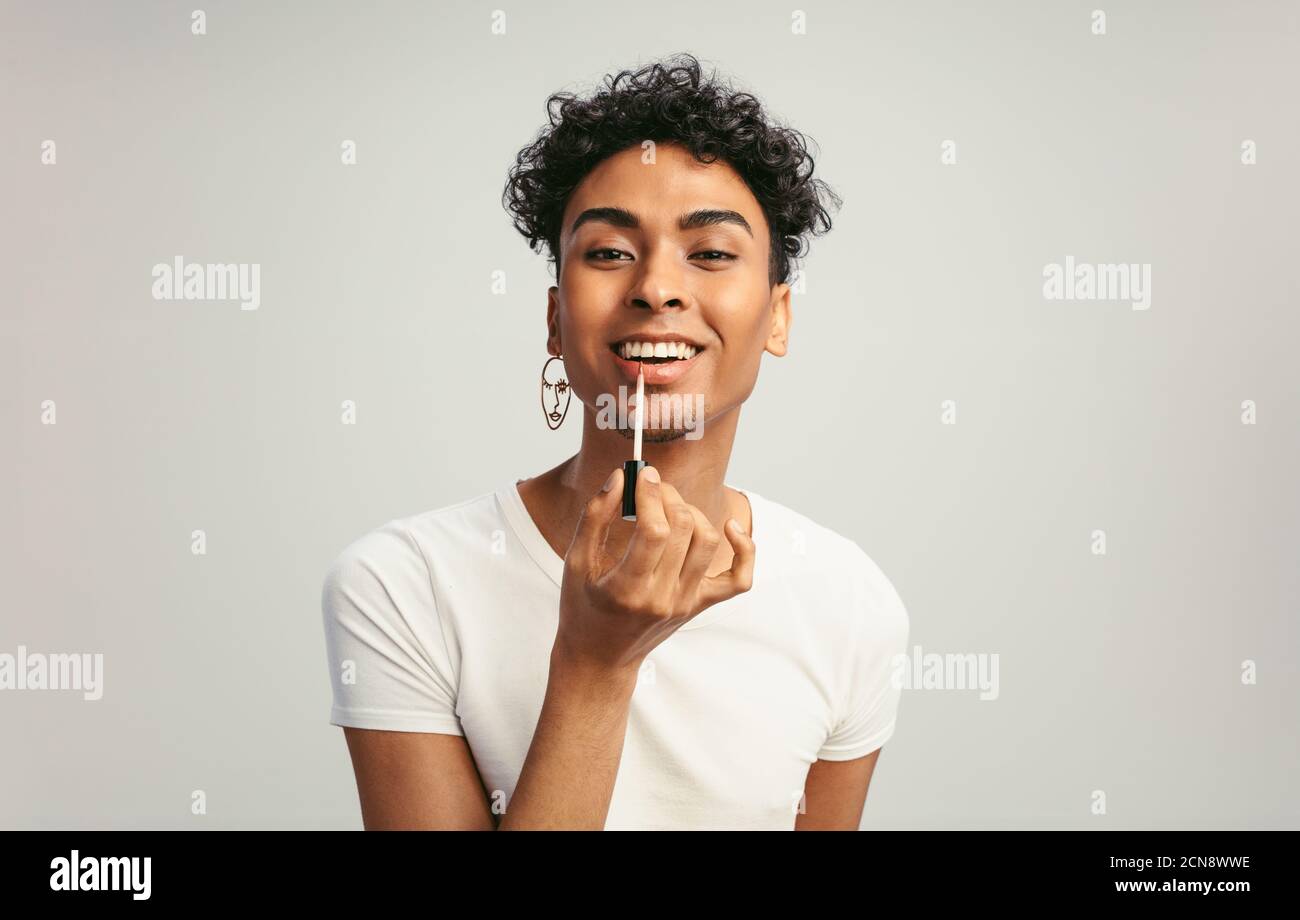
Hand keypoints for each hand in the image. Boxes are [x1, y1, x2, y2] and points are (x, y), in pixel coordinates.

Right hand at [554, 465, 755, 675]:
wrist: (600, 657)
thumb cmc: (582, 608)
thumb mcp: (574, 563)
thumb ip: (595, 517)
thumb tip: (619, 477)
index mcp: (626, 589)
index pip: (653, 530)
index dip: (651, 494)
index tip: (642, 474)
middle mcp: (661, 598)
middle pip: (682, 529)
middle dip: (668, 496)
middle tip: (652, 487)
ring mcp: (685, 603)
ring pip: (707, 543)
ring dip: (692, 512)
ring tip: (671, 507)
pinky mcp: (700, 605)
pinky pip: (738, 579)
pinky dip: (744, 550)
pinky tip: (730, 527)